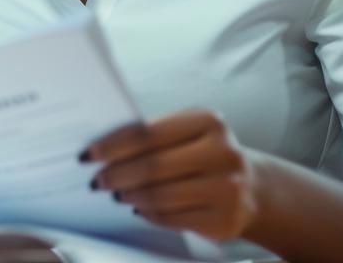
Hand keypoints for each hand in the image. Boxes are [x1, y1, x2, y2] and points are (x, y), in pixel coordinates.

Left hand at [84, 110, 260, 241]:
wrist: (253, 188)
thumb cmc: (205, 155)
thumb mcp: (188, 134)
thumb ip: (152, 136)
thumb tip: (101, 150)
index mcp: (208, 121)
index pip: (148, 133)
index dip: (113, 145)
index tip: (88, 154)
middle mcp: (223, 153)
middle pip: (153, 166)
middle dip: (117, 174)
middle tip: (97, 180)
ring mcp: (228, 189)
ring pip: (161, 196)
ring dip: (131, 196)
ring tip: (116, 194)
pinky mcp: (224, 221)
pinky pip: (173, 219)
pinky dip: (149, 213)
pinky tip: (139, 208)